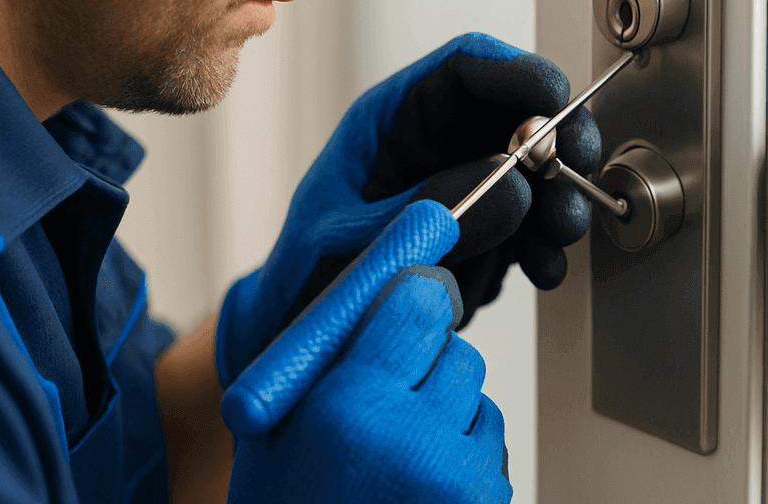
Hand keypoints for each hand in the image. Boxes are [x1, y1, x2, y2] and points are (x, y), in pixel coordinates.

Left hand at [216, 32, 599, 386]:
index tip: (556, 99)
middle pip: (514, 114)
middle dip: (556, 139)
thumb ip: (431, 212)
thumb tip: (514, 187)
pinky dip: (544, 245)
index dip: (517, 72)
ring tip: (560, 235)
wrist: (305, 344)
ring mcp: (462, 188)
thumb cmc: (305, 281)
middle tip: (577, 169)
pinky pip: (528, 224)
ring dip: (558, 198)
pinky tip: (541, 269)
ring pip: (533, 171)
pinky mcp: (481, 231)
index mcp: (391, 122)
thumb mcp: (355, 243)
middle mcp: (435, 146)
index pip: (464, 69)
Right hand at [224, 201, 511, 503]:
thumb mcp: (275, 434)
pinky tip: (421, 492)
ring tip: (401, 461)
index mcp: (351, 407)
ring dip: (451, 417)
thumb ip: (326, 358)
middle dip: (430, 368)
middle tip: (392, 403)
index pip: (420, 303)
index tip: (410, 304)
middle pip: (459, 353)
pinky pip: (491, 452)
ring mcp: (459, 481)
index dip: (415, 300)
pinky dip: (465, 460)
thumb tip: (385, 284)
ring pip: (482, 402)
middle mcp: (414, 440)